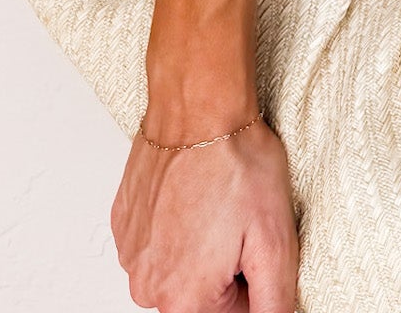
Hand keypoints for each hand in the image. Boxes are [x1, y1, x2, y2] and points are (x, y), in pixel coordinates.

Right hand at [112, 115, 297, 312]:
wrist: (198, 107)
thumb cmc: (236, 162)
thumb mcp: (276, 241)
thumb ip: (274, 302)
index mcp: (185, 301)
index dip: (253, 278)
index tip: (254, 242)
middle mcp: (148, 286)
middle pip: (202, 297)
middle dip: (227, 266)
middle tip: (238, 219)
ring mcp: (131, 254)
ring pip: (179, 268)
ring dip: (200, 245)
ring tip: (216, 202)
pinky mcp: (124, 224)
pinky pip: (156, 241)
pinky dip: (176, 224)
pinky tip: (194, 194)